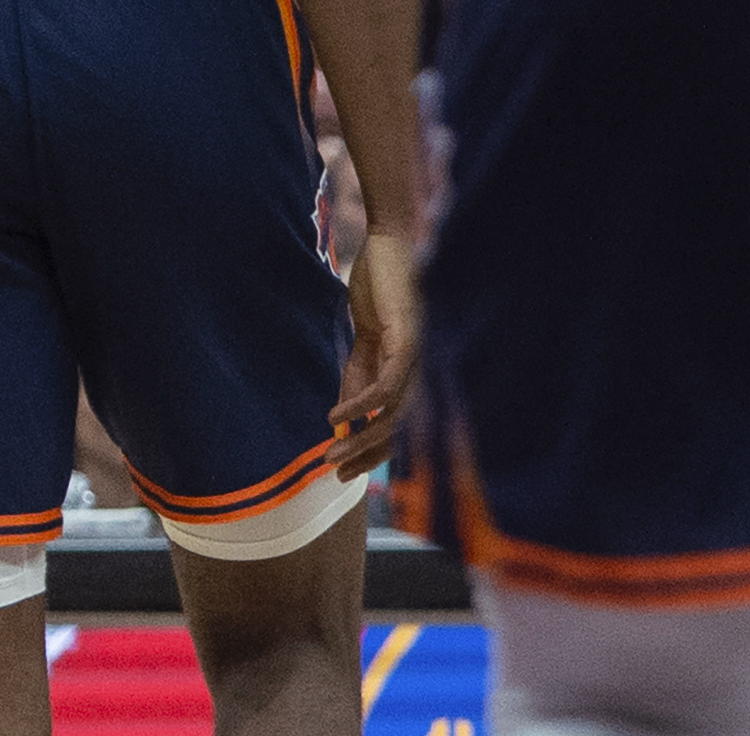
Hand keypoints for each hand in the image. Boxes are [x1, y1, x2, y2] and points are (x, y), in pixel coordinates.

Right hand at [328, 229, 419, 478]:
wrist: (387, 248)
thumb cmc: (377, 291)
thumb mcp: (362, 340)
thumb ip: (356, 375)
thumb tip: (343, 415)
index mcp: (407, 373)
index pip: (392, 425)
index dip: (368, 450)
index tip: (342, 470)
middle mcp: (417, 372)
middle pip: (395, 429)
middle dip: (364, 454)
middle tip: (335, 473)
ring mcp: (415, 358)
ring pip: (391, 414)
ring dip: (360, 438)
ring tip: (332, 453)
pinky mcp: (406, 341)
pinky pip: (385, 385)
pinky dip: (361, 404)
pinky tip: (338, 417)